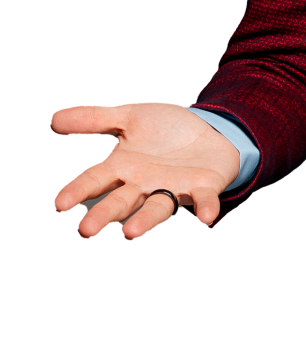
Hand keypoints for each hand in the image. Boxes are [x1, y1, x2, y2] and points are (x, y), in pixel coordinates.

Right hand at [51, 103, 242, 238]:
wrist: (208, 130)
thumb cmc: (165, 129)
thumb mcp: (130, 117)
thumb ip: (94, 118)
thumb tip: (53, 119)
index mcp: (124, 167)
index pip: (95, 180)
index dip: (78, 191)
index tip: (60, 204)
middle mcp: (145, 184)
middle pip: (121, 202)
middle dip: (104, 214)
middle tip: (86, 230)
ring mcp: (174, 188)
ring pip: (157, 208)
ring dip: (145, 221)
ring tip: (131, 233)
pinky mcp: (204, 187)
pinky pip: (204, 199)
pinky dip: (205, 208)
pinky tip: (206, 217)